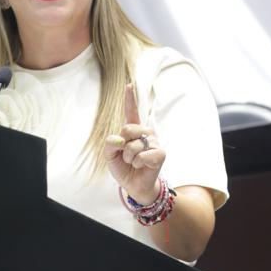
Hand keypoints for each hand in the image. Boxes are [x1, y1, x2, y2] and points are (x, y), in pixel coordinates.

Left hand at [104, 83, 165, 206]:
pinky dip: (138, 164)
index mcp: (133, 130)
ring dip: (129, 158)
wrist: (134, 186)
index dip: (129, 98)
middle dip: (122, 146)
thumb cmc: (124, 168)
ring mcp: (154, 141)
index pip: (131, 112)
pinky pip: (142, 156)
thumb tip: (118, 139)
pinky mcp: (160, 153)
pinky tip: (142, 166)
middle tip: (127, 156)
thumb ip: (109, 145)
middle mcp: (145, 132)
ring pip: (133, 146)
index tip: (129, 85)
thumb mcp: (110, 156)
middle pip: (127, 129)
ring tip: (134, 163)